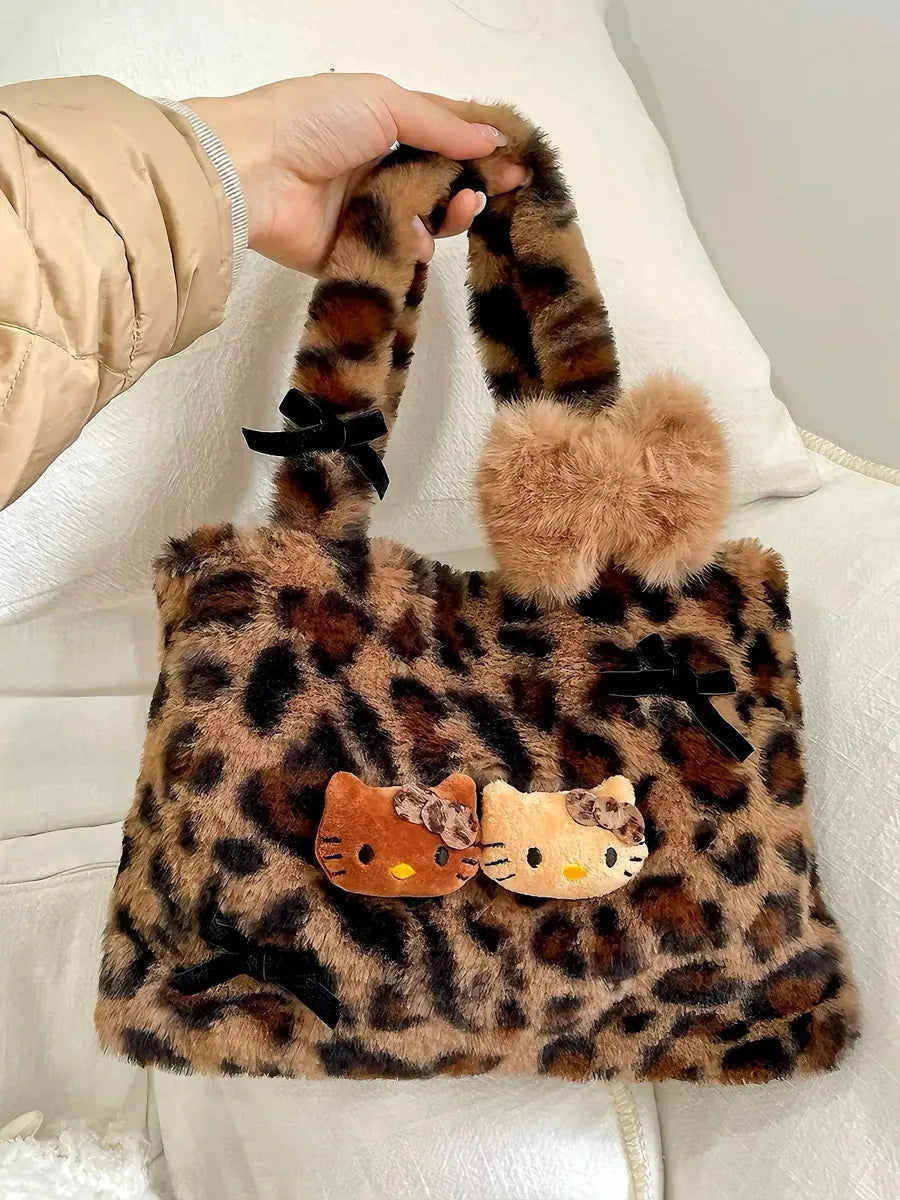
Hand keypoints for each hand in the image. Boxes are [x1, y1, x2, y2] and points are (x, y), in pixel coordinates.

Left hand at [187, 73, 526, 274]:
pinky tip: (416, 238)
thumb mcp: (384, 102)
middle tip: (498, 189)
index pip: (444, 137)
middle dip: (474, 185)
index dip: (482, 149)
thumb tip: (492, 141)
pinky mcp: (356, 254)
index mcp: (383, 125)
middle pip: (443, 184)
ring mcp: (368, 214)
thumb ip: (441, 125)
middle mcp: (378, 169)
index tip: (518, 163)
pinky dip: (414, 249)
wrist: (254, 172)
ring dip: (451, 217)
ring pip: (428, 223)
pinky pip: (400, 257)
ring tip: (458, 208)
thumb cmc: (314, 121)